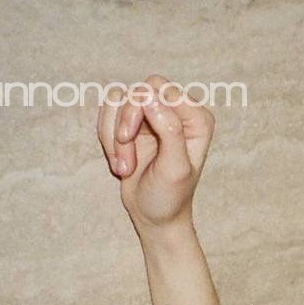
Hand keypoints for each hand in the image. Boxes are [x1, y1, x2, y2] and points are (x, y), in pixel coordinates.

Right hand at [97, 73, 214, 235]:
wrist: (154, 216)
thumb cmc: (170, 196)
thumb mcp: (174, 168)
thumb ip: (169, 130)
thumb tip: (149, 97)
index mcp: (196, 118)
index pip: (159, 88)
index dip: (138, 109)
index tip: (128, 138)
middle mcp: (177, 111)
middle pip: (136, 91)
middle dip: (123, 123)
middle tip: (126, 160)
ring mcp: (154, 114)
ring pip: (117, 100)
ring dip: (113, 136)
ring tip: (125, 167)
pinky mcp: (134, 122)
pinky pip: (108, 111)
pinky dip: (106, 137)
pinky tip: (120, 162)